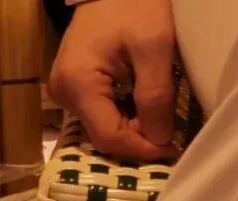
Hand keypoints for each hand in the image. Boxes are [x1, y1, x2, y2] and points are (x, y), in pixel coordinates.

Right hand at [48, 0, 177, 160]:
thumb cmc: (134, 5)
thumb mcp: (154, 47)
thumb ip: (156, 96)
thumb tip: (159, 140)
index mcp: (78, 83)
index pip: (110, 137)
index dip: (143, 149)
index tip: (173, 147)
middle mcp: (63, 93)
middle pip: (105, 137)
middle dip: (139, 140)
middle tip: (169, 131)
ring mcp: (65, 91)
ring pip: (104, 130)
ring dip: (134, 130)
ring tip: (159, 117)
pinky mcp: (73, 87)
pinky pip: (101, 116)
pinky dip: (125, 118)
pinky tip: (143, 108)